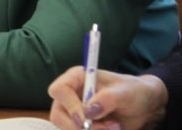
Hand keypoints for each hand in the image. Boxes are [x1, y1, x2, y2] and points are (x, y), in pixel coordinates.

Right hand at [48, 66, 167, 129]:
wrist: (144, 108)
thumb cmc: (133, 92)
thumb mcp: (125, 92)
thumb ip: (107, 98)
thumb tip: (89, 110)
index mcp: (76, 79)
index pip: (58, 90)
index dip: (69, 106)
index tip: (86, 119)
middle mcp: (70, 96)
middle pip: (58, 115)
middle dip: (80, 127)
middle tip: (107, 128)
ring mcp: (73, 113)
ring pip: (67, 129)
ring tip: (115, 128)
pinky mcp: (80, 127)